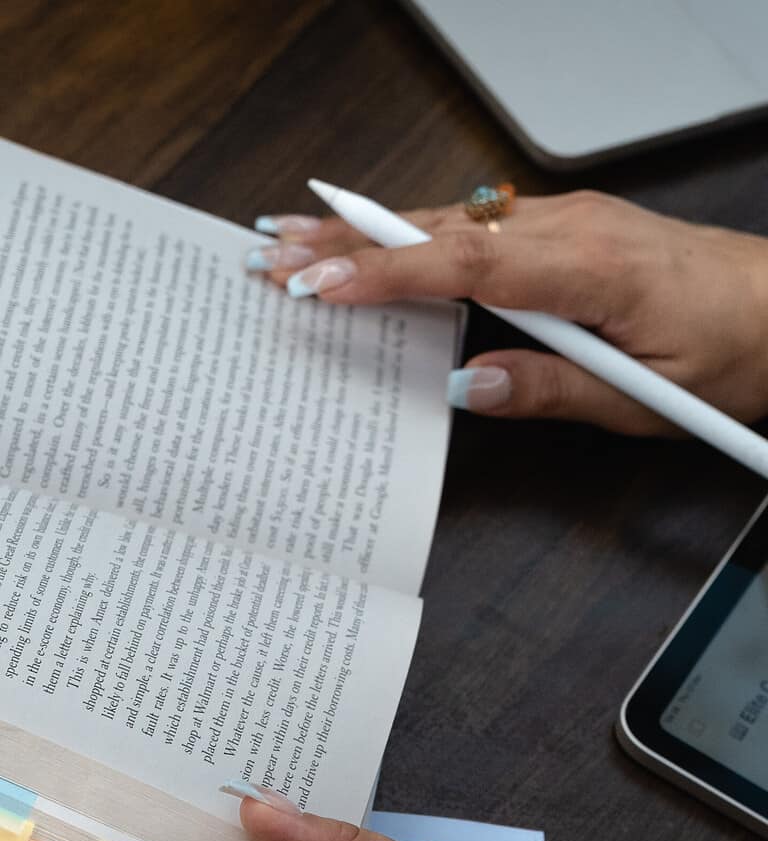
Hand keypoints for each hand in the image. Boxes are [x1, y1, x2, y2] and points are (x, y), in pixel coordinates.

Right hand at [248, 195, 767, 434]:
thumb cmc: (729, 351)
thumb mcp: (644, 397)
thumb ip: (551, 388)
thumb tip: (467, 387)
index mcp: (591, 267)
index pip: (469, 263)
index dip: (390, 274)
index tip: (322, 282)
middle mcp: (570, 226)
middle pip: (443, 228)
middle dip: (351, 239)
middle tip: (274, 250)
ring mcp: (566, 220)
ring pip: (453, 220)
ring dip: (374, 232)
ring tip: (301, 240)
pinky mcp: (565, 228)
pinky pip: (477, 225)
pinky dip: (418, 234)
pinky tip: (381, 241)